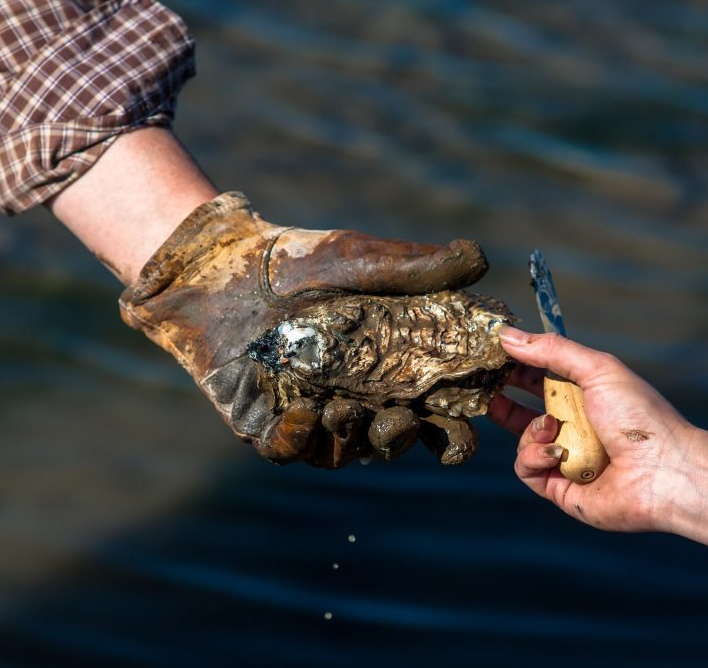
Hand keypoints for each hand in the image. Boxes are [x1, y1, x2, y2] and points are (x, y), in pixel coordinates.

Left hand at [119, 192, 489, 467]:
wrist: (225, 265)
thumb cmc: (301, 261)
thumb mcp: (366, 259)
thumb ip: (421, 266)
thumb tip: (483, 256)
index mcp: (389, 368)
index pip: (435, 412)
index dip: (456, 429)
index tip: (467, 426)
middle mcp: (355, 397)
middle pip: (394, 440)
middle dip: (402, 439)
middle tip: (399, 419)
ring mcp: (310, 411)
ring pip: (343, 451)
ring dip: (352, 437)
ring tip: (344, 406)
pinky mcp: (264, 419)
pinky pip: (287, 450)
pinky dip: (297, 440)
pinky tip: (302, 414)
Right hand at [488, 327, 695, 530]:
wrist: (664, 472)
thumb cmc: (639, 417)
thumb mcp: (597, 370)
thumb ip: (552, 350)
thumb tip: (507, 335)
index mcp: (586, 397)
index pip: (540, 378)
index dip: (517, 367)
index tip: (493, 356)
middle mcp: (575, 428)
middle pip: (525, 411)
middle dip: (503, 399)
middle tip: (483, 387)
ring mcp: (566, 458)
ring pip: (522, 440)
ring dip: (529, 431)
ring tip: (551, 428)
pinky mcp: (559, 487)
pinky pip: (527, 469)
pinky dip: (534, 457)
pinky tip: (556, 452)